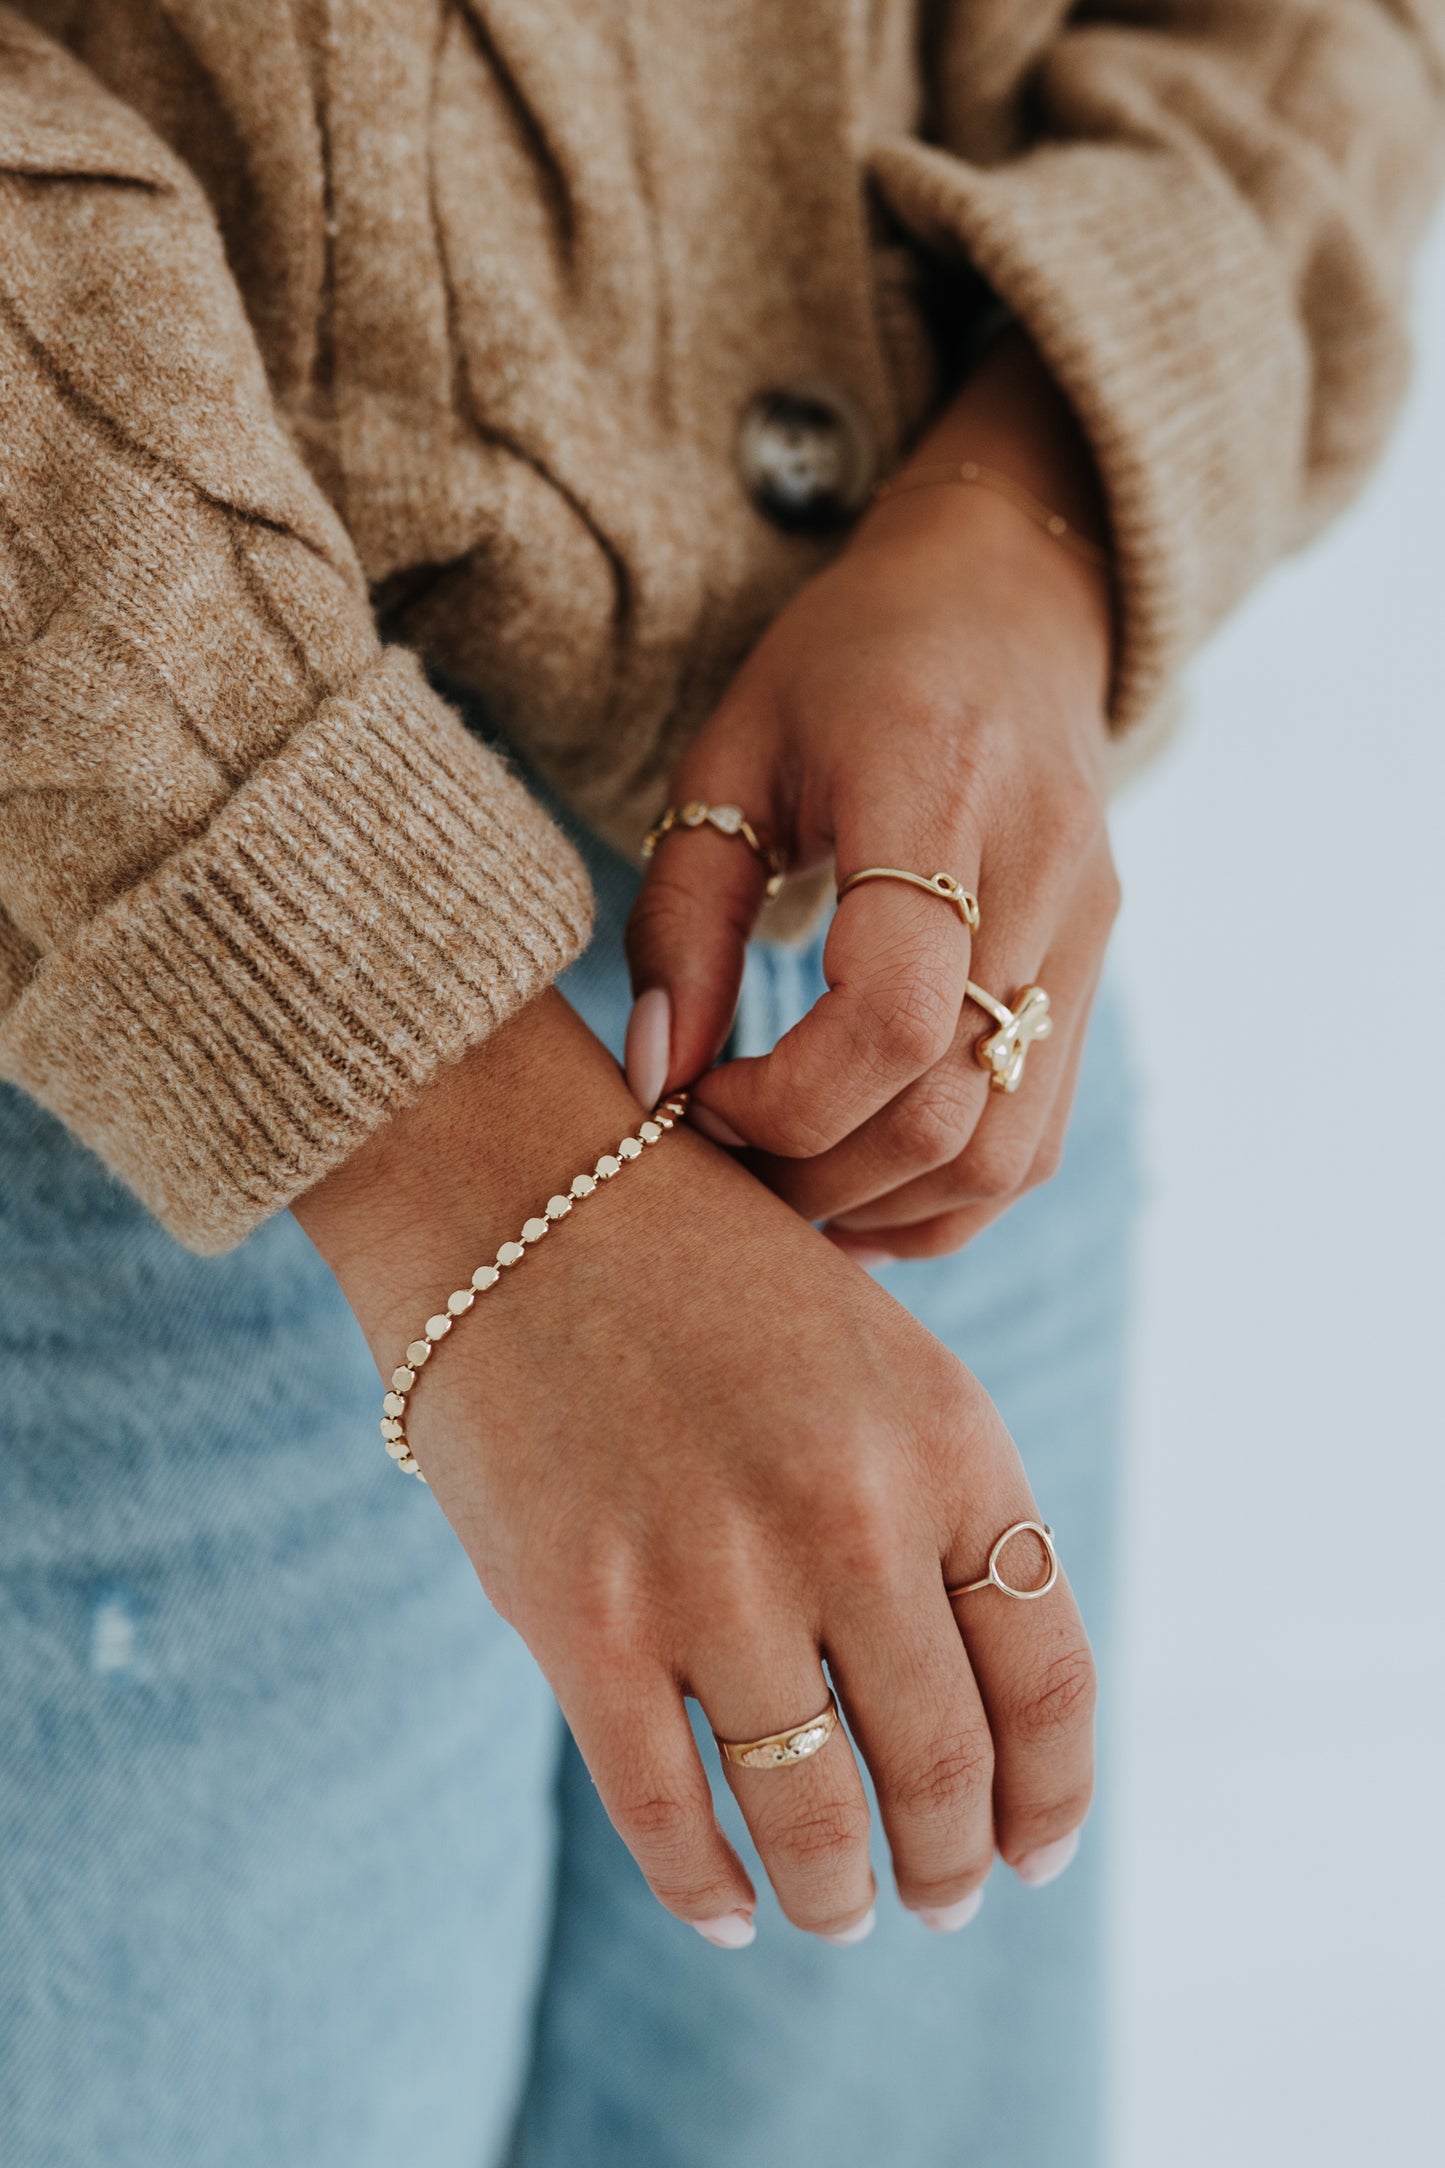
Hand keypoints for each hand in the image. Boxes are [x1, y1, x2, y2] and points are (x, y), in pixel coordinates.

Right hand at [296, 992, 1094, 1942]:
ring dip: (838, 1893)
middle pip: (944, 1768)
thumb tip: (988, 1711)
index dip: (1055, 1795)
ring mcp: (713, 1575)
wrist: (515, 1194)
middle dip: (951, 1863)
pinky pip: (669, 1815)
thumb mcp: (877, 1362)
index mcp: (950, 1440)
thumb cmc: (706, 1278)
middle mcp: (851, 1516)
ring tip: (841, 1910)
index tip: (1036, 1854)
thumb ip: (942, 1512)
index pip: (1049, 1678)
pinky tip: (726, 1907)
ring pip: (813, 1815)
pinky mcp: (583, 1620)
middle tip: (939, 1897)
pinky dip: (706, 1888)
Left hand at [624, 331, 1119, 1258]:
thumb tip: (659, 1078)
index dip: (787, 1103)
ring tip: (784, 1180)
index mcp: (937, 788)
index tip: (699, 1100)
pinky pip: (1034, 1140)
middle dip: (815, 1172)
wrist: (1008, 605)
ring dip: (881, 1203)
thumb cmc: (842, 672)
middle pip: (948, 1111)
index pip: (894, 1015)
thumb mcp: (729, 758)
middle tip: (723, 1156)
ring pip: (1004, 1153)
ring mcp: (1088, 934)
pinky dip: (944, 1198)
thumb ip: (685, 919)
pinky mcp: (1095, 978)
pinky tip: (857, 1184)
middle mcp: (1041, 871)